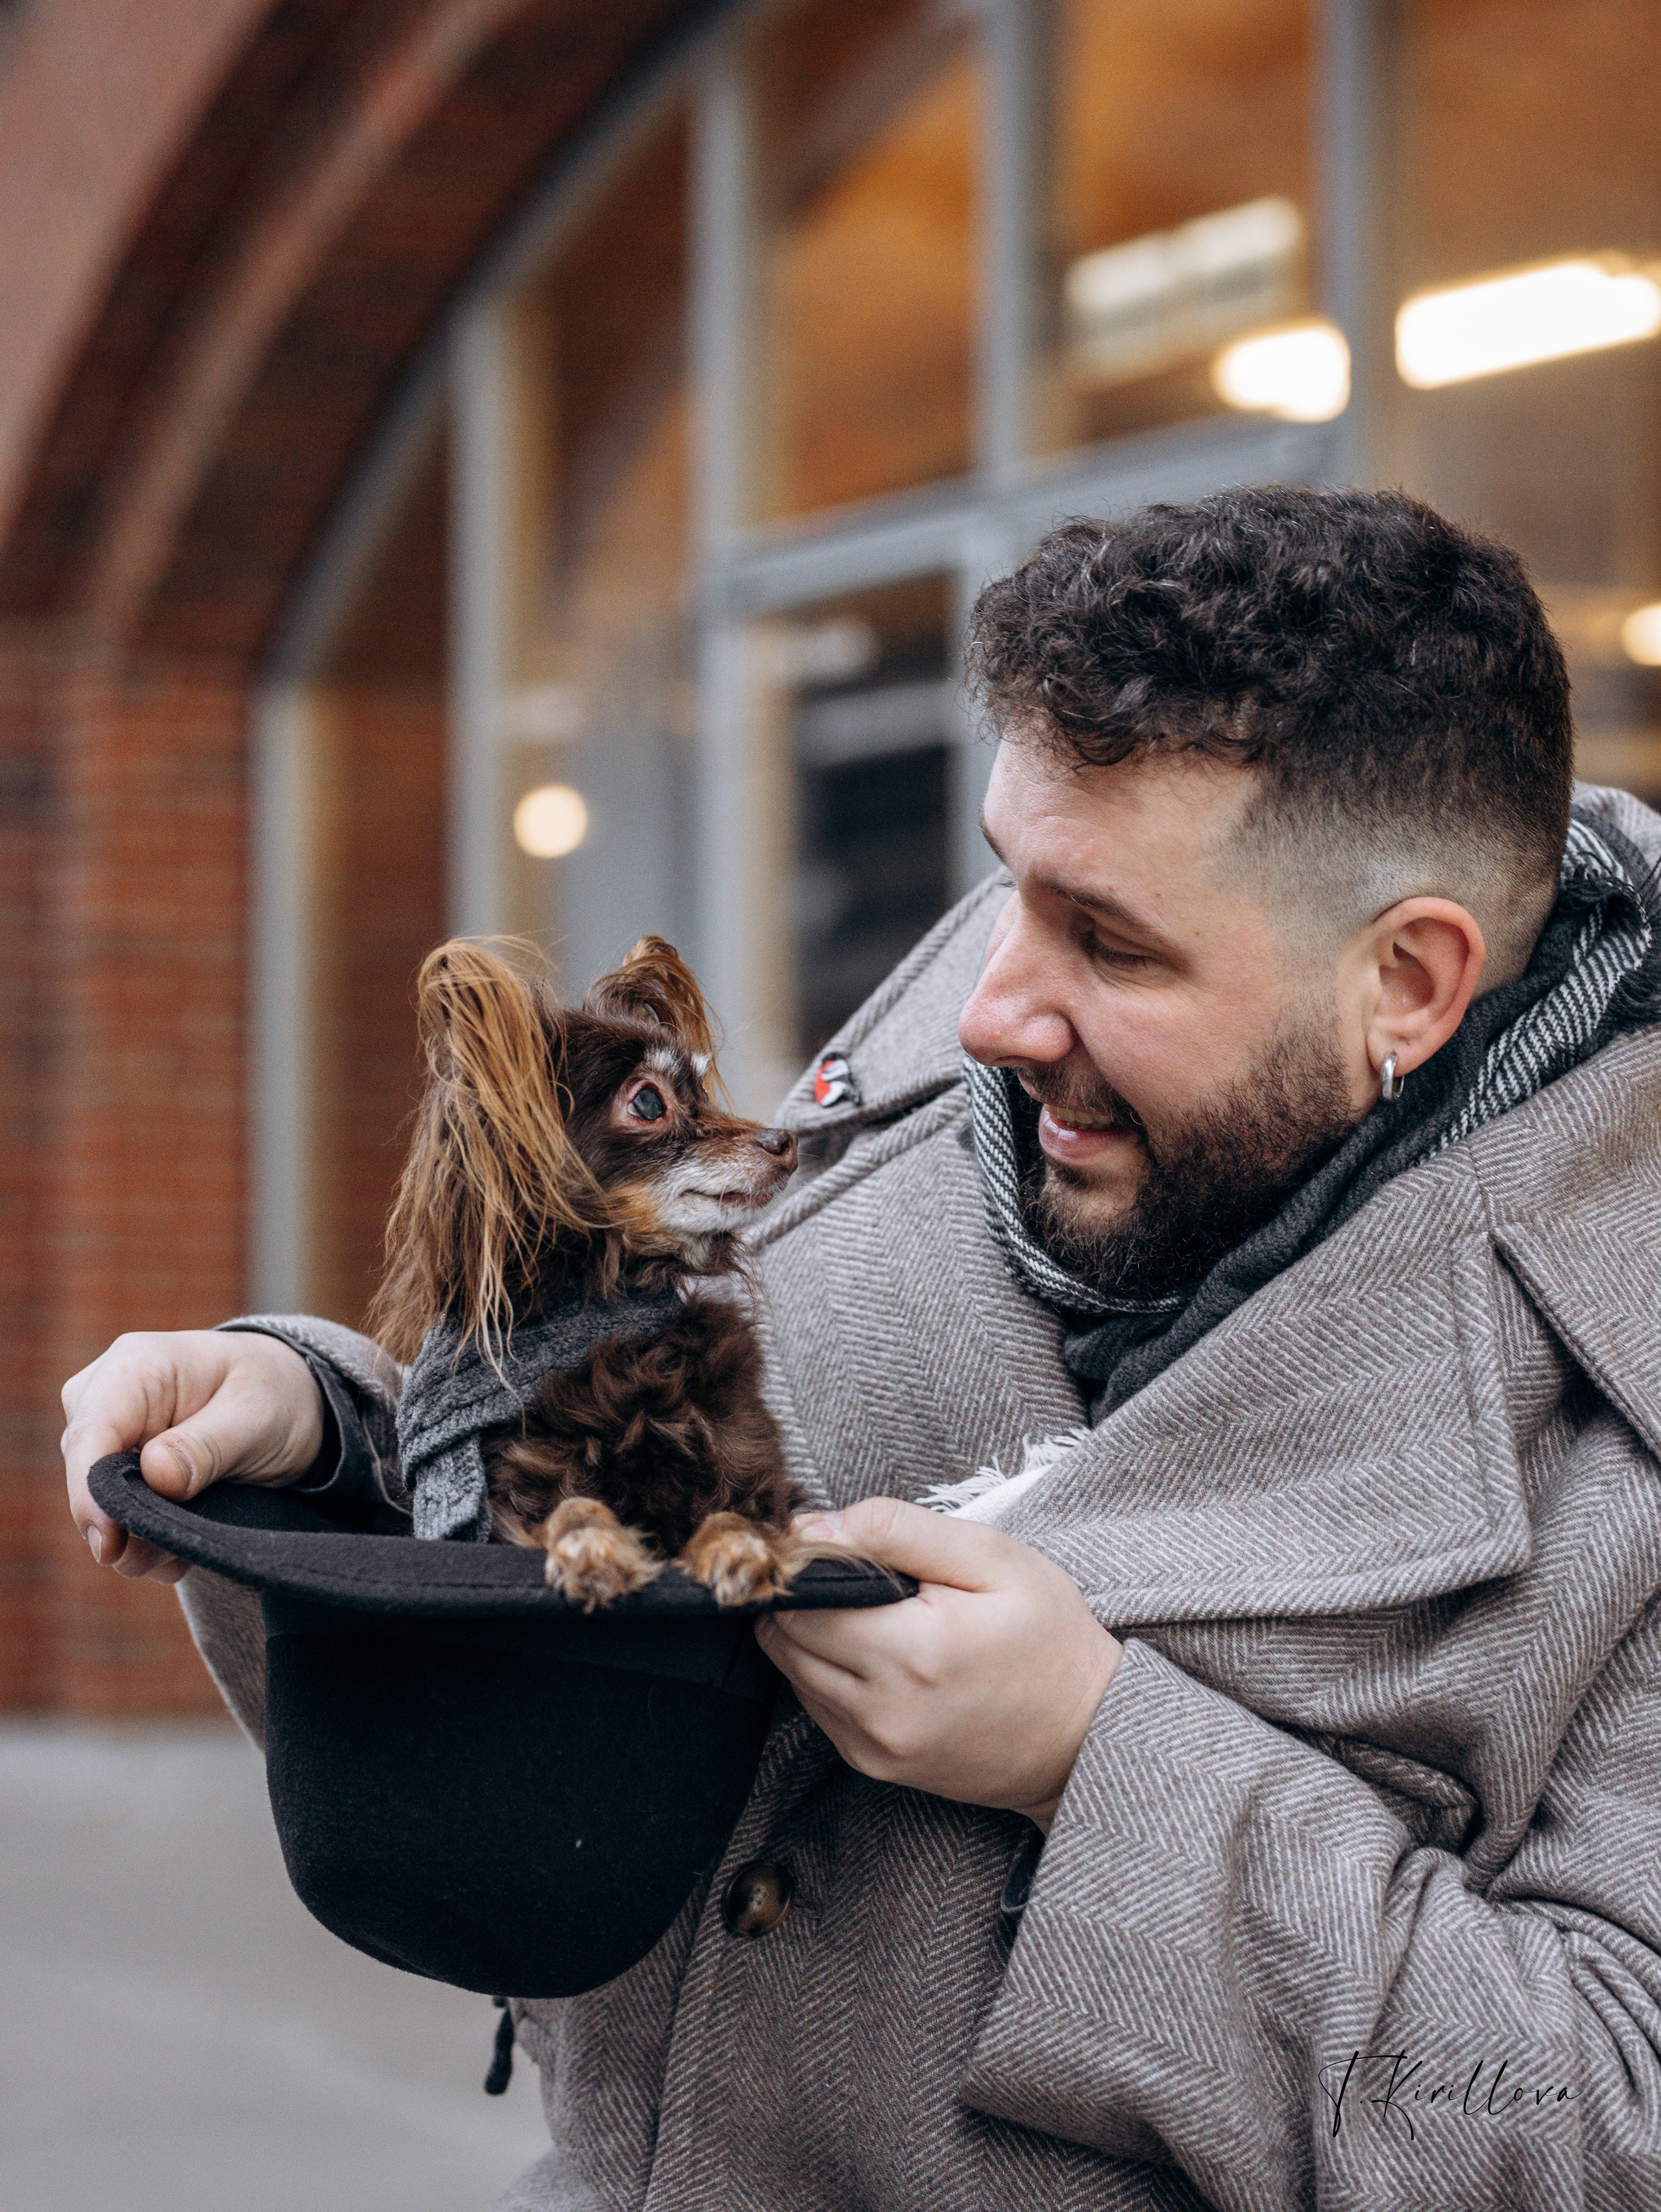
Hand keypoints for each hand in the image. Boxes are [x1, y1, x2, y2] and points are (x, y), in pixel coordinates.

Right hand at [62, 1330, 324, 1581]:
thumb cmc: (273, 1393)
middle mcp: (104, 1400)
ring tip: (204, 1530)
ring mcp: (105, 1440)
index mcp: (135, 1366)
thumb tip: (155, 1474)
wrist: (289, 1398)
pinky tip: (194, 1535)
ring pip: (100, 1510)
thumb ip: (208, 1445)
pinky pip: (117, 1524)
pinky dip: (153, 1544)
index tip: (110, 1544)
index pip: (91, 1433)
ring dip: (147, 1540)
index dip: (91, 1494)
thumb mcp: (257, 1415)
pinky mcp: (113, 1475)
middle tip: (188, 1542)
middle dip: (131, 1524)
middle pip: (89, 1479)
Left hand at [755, 1498, 1120, 1829]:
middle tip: (841, 1570)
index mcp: (911, 1652)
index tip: (824, 1543)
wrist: (1086, 1735)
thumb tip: (814, 1527)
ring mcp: (875, 1747)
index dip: (801, 1563)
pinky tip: (871, 1649)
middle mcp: (882, 1711)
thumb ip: (898, 1530)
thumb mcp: (991, 1557)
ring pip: (792, 1673)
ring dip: (807, 1635)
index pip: (799, 1600)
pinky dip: (826, 1672)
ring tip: (861, 1607)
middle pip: (785, 1638)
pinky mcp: (874, 1765)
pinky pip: (816, 1707)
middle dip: (798, 1597)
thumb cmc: (1047, 1636)